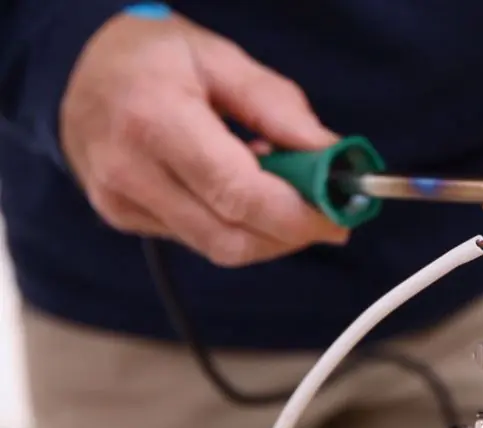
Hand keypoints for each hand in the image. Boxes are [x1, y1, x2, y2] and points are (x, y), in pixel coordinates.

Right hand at [61, 13, 348, 266]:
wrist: (76, 67)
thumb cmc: (152, 56)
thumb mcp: (221, 58)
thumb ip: (279, 108)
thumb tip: (331, 154)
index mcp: (155, 121)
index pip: (237, 194)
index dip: (297, 216)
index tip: (338, 214)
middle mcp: (130, 172)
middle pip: (231, 237)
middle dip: (291, 234)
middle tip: (327, 216)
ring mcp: (120, 202)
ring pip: (218, 247)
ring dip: (268, 234)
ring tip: (284, 193)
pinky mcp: (122, 218)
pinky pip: (197, 240)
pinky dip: (236, 226)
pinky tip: (241, 193)